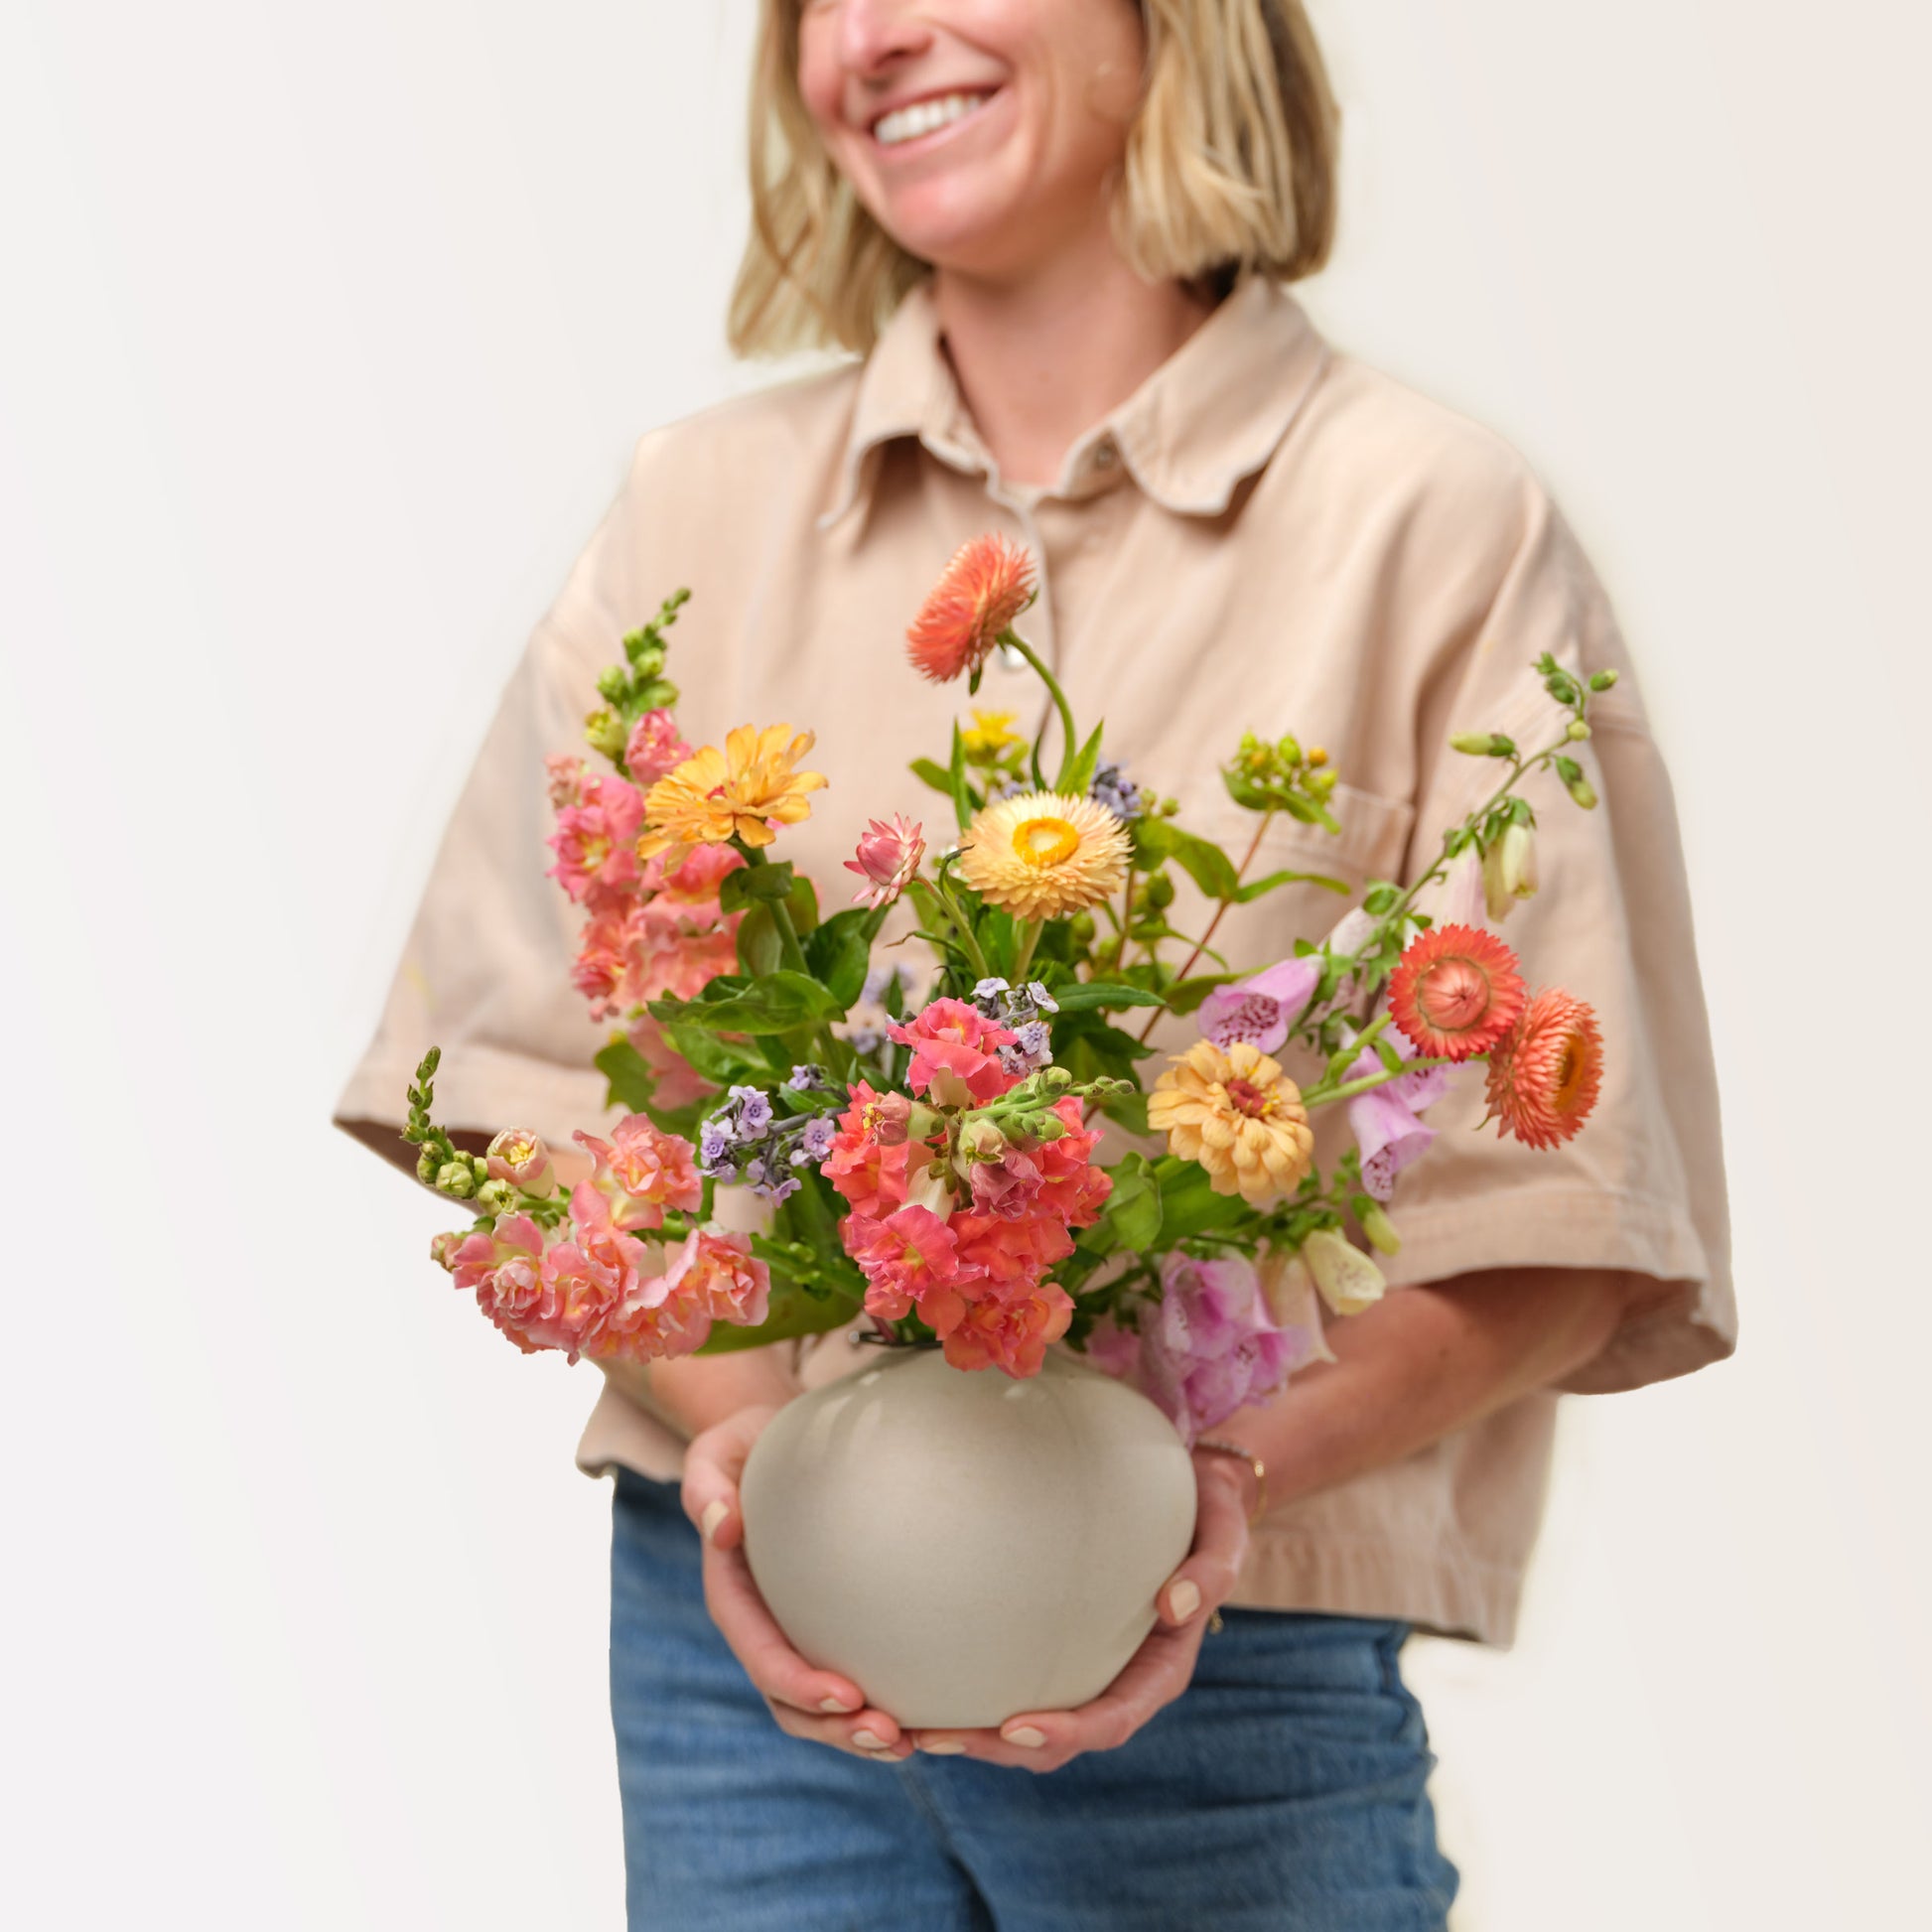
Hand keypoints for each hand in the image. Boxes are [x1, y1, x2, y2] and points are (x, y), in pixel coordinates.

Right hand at [680, 1403, 914, 1763]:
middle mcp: (762, 1624)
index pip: (760, 1652)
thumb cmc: (746, 1442)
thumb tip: (722, 1529)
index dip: (798, 1683)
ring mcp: (795, 1630)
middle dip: (835, 1728)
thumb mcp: (717, 1450)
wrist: (773, 1440)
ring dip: (859, 1735)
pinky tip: (924, 1718)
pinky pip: (852, 1678)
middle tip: (892, 1736)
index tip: (846, 1694)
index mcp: (733, 1593)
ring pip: (818, 1708)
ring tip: (911, 1743)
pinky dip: (881, 1706)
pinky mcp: (830, 1625)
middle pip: (788, 1701)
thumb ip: (707, 1486)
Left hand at [906, 1444, 1255, 1771]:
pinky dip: (968, 1691)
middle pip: (1053, 1741)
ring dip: (970, 1734)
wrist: (1192, 1491)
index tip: (1015, 1726)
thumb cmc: (1207, 1508)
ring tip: (910, 1726)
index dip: (1066, 1733)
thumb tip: (1177, 1606)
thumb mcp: (1225, 1529)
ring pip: (1022, 1726)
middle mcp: (1116, 1680)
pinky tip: (919, 1677)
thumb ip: (1213, 1568)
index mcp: (1158, 1670)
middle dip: (994, 1748)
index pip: (1111, 1720)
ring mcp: (1082, 1667)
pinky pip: (1008, 1679)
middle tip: (932, 1735)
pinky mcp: (1051, 1643)